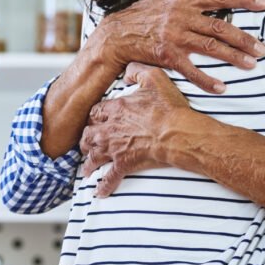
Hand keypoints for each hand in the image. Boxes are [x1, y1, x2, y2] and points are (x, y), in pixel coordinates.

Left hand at [80, 65, 193, 196]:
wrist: (178, 134)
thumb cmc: (169, 108)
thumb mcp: (155, 78)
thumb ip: (137, 71)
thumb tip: (126, 71)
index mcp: (115, 109)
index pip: (95, 112)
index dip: (94, 116)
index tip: (95, 119)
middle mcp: (110, 129)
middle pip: (88, 135)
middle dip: (86, 139)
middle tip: (87, 143)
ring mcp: (115, 148)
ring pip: (93, 156)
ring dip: (88, 161)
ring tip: (86, 168)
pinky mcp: (124, 164)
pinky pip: (109, 178)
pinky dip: (103, 187)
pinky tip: (99, 193)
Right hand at [93, 0, 264, 93]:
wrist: (117, 34)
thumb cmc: (140, 11)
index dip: (244, 0)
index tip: (264, 4)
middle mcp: (182, 16)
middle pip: (220, 26)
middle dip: (244, 37)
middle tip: (263, 48)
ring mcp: (175, 36)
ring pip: (210, 46)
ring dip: (233, 57)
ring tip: (252, 64)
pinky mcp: (167, 55)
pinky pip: (191, 69)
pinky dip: (206, 80)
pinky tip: (221, 87)